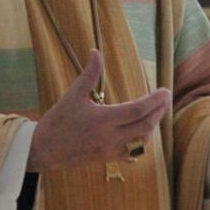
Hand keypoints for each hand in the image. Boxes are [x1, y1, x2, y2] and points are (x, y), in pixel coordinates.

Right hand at [27, 50, 170, 171]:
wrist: (44, 150)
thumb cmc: (58, 121)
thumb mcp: (73, 95)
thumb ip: (89, 74)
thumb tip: (96, 51)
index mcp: (102, 120)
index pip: (137, 110)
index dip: (154, 101)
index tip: (165, 91)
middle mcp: (110, 137)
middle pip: (145, 126)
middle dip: (159, 111)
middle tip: (165, 98)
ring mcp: (110, 150)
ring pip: (142, 142)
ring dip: (152, 126)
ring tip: (156, 111)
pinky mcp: (108, 158)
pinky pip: (133, 154)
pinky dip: (141, 142)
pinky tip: (142, 131)